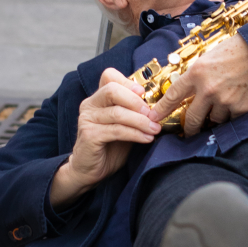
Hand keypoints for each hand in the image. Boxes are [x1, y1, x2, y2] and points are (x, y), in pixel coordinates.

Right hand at [50, 68, 160, 208]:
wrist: (90, 170)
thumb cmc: (110, 146)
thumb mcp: (126, 125)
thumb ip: (135, 113)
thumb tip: (160, 106)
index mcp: (98, 98)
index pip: (109, 76)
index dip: (128, 81)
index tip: (145, 93)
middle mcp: (90, 104)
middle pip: (112, 89)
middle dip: (137, 101)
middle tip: (154, 114)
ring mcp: (87, 119)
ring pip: (117, 112)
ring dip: (141, 121)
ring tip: (155, 129)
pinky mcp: (89, 135)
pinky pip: (116, 130)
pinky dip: (135, 134)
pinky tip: (147, 138)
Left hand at [150, 34, 247, 135]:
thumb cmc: (232, 52)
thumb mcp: (206, 59)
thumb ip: (195, 76)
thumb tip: (184, 92)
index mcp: (196, 74)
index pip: (173, 96)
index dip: (162, 109)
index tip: (154, 117)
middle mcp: (208, 89)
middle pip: (191, 118)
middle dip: (188, 128)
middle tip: (187, 132)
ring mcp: (225, 100)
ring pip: (213, 121)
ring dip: (214, 118)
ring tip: (221, 109)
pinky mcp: (241, 108)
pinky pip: (231, 120)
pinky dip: (231, 116)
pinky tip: (235, 106)